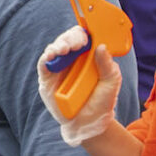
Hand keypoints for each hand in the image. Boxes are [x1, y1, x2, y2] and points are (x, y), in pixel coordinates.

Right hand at [35, 26, 122, 145]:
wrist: (89, 122)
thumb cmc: (102, 101)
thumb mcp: (111, 82)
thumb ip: (108, 65)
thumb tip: (101, 47)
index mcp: (89, 56)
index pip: (84, 37)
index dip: (84, 33)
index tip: (87, 35)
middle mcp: (73, 59)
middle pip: (67, 39)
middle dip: (70, 38)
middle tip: (75, 45)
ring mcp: (59, 68)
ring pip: (54, 48)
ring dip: (58, 46)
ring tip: (63, 51)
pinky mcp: (47, 78)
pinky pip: (43, 64)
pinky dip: (46, 58)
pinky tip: (52, 57)